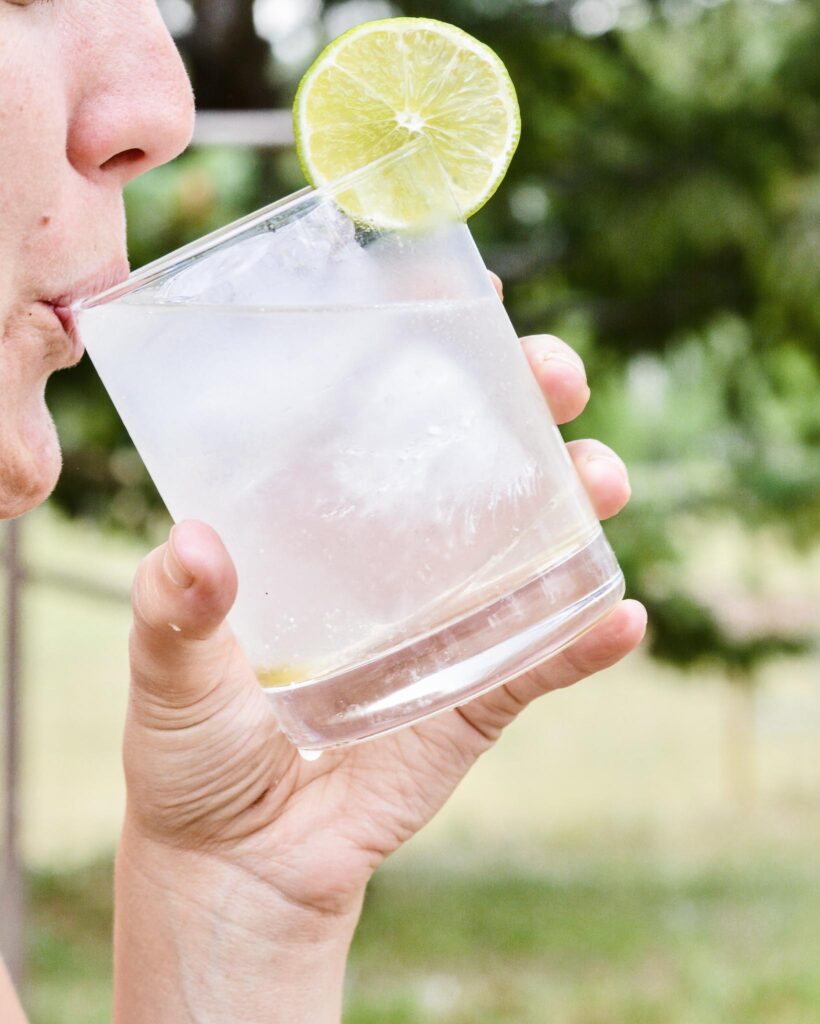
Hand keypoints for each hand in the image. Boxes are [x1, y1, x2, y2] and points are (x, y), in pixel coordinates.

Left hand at [115, 281, 645, 1021]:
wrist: (243, 857)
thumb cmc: (194, 748)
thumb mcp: (168, 671)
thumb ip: (175, 611)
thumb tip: (194, 546)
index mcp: (321, 527)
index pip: (378, 419)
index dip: (424, 355)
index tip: (458, 303)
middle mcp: (395, 560)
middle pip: (478, 461)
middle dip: (528, 404)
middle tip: (553, 378)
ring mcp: (447, 623)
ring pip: (533, 544)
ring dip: (581, 502)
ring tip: (600, 482)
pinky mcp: (476, 694)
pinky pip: (543, 659)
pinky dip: (586, 639)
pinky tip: (621, 616)